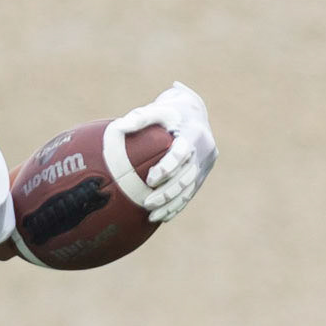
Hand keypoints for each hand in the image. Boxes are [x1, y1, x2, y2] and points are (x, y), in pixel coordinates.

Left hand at [111, 81, 216, 224]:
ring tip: (152, 216)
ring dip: (172, 203)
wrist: (193, 112)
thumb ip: (140, 117)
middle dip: (167, 192)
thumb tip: (120, 127)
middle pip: (187, 175)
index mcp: (193, 132)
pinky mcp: (204, 172)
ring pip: (190, 187)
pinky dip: (178, 205)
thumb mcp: (156, 109)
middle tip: (146, 203)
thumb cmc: (168, 112)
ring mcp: (206, 162)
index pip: (181, 153)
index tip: (150, 180)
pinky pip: (191, 192)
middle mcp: (204, 148)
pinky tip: (163, 216)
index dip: (167, 168)